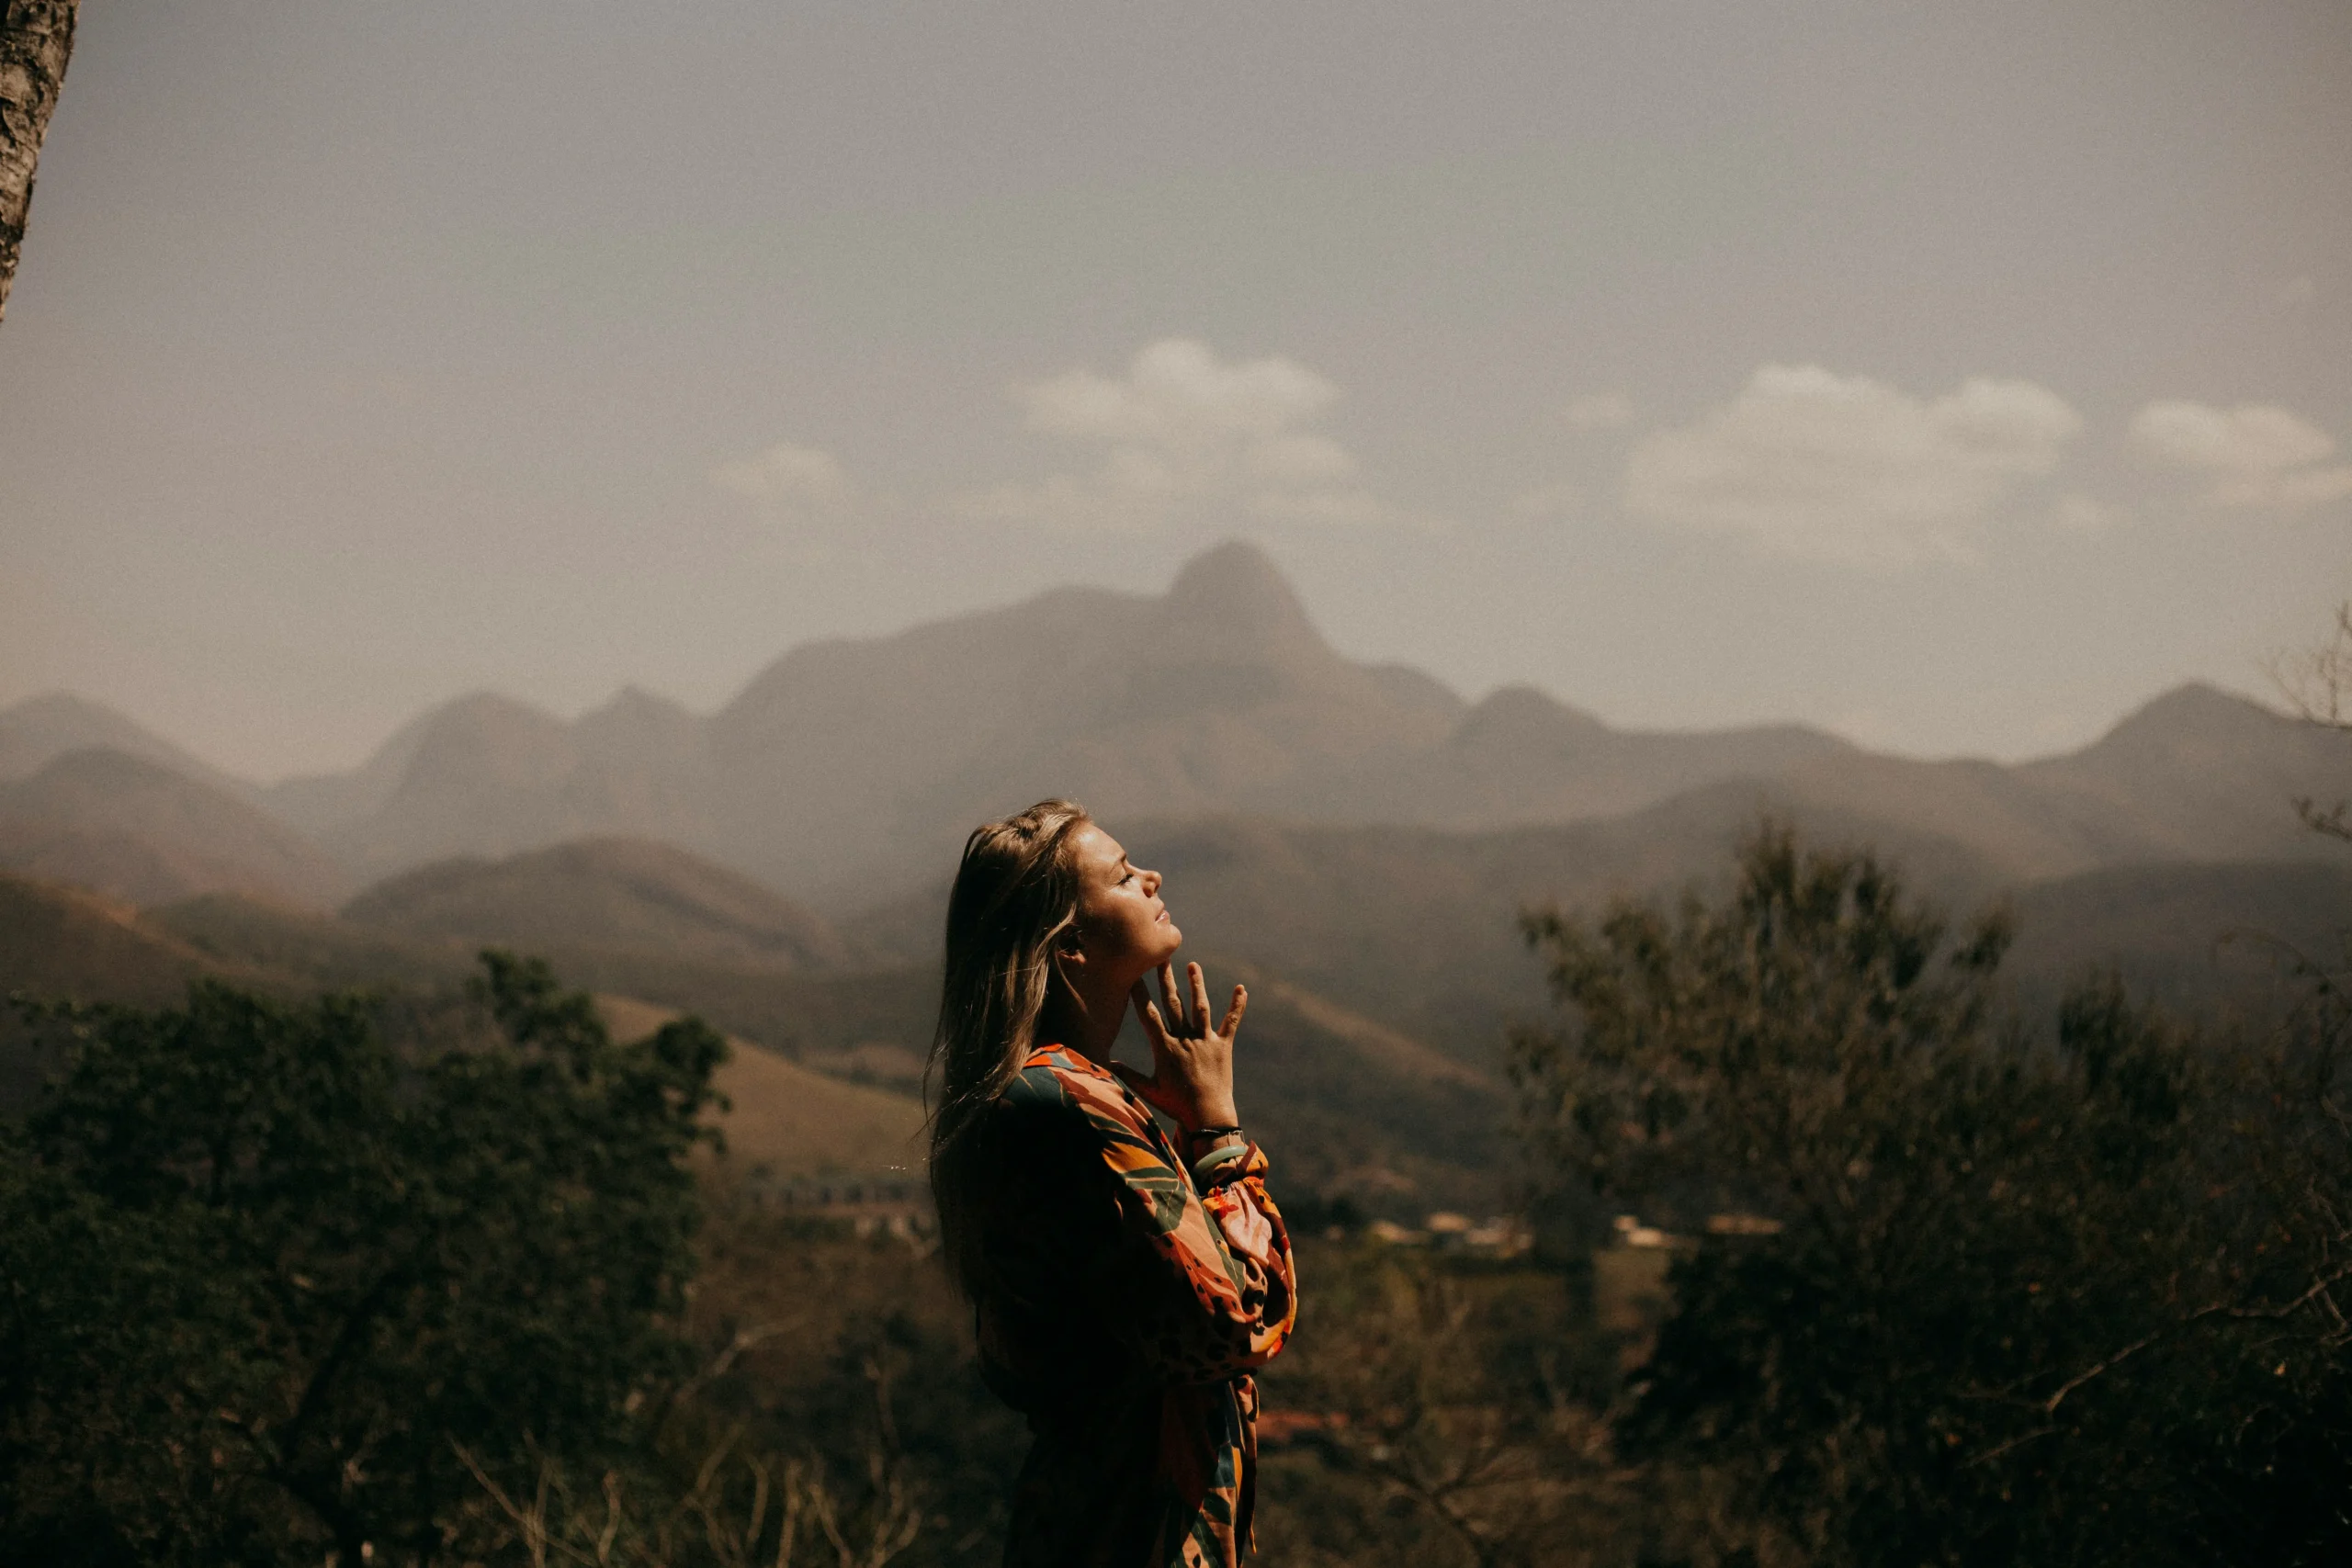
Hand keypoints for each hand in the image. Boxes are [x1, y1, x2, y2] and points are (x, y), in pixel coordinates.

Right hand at [1113, 961, 1245, 1133]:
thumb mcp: (1149, 1090)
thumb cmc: (1176, 1105)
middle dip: (1166, 979)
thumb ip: (1128, 1075)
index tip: (1133, 974)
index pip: (1148, 1015)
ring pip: (1200, 1007)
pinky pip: (1231, 1022)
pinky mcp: (1223, 1046)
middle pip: (1173, 1003)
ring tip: (1192, 965)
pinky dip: (1237, 1006)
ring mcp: (1205, 1040)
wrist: (1208, 1117)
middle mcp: (1184, 1039)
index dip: (1139, 993)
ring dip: (1196, 985)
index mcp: (1164, 1048)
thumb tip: (1108, 1064)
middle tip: (1162, 957)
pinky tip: (1242, 989)